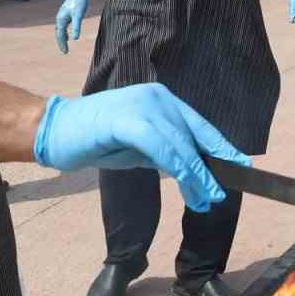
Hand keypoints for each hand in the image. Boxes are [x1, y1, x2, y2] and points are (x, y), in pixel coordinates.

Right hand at [34, 83, 248, 211]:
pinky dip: (176, 167)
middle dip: (208, 169)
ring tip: (204, 199)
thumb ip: (164, 152)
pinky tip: (185, 184)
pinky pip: (160, 146)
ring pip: (180, 143)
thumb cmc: (94, 140)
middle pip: (193, 136)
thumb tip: (192, 171)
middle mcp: (157, 97)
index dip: (221, 146)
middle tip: (217, 196)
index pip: (198, 125)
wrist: (53, 131)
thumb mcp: (138, 148)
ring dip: (195, 174)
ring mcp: (142, 104)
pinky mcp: (127, 118)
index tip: (240, 164)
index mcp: (161, 100)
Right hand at [55, 0, 89, 53]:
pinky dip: (64, 33)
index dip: (62, 44)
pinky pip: (63, 27)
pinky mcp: (66, 14)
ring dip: (62, 38)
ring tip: (65, 46)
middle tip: (65, 52)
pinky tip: (67, 36)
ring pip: (60, 30)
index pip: (60, 35)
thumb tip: (74, 38)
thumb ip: (76, 27)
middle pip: (59, 34)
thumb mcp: (79, 15)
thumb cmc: (79, 2)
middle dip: (61, 43)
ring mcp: (62, 16)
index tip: (65, 52)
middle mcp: (60, 19)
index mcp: (61, 20)